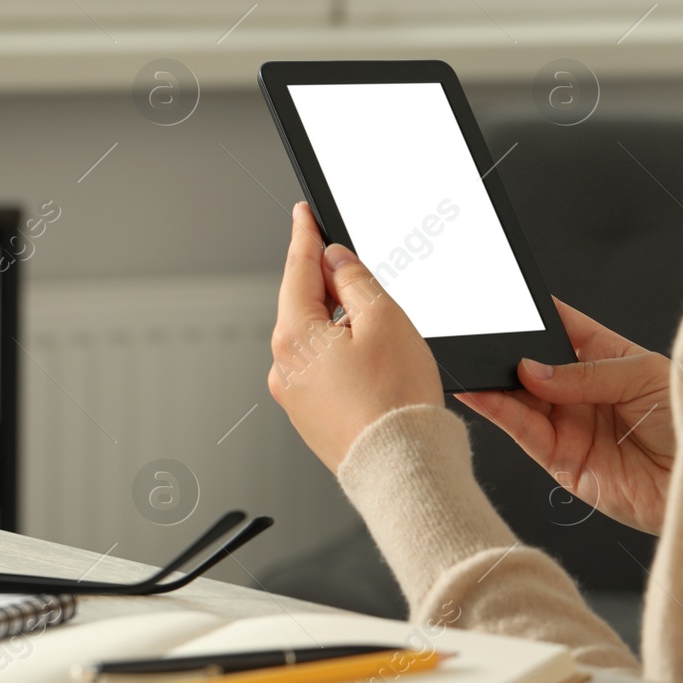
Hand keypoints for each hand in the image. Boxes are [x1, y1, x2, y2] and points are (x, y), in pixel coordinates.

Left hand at [268, 203, 443, 472]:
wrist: (399, 468)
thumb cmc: (395, 401)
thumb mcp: (384, 319)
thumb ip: (355, 280)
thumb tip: (336, 261)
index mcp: (293, 335)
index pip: (297, 268)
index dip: (305, 235)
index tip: (303, 214)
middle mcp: (283, 367)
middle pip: (305, 306)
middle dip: (332, 288)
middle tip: (362, 278)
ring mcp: (295, 398)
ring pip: (317, 343)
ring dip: (342, 331)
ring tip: (384, 343)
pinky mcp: (311, 420)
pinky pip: (324, 375)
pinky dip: (344, 364)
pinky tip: (375, 374)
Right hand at [455, 301, 674, 534]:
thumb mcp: (643, 376)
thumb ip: (585, 373)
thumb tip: (530, 369)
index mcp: (605, 357)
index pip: (560, 328)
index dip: (533, 315)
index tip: (503, 301)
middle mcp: (581, 391)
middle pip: (531, 366)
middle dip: (505, 352)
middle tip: (478, 336)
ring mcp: (570, 425)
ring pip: (519, 400)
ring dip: (493, 383)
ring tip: (469, 365)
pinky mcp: (563, 462)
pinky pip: (523, 433)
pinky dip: (498, 414)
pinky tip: (480, 394)